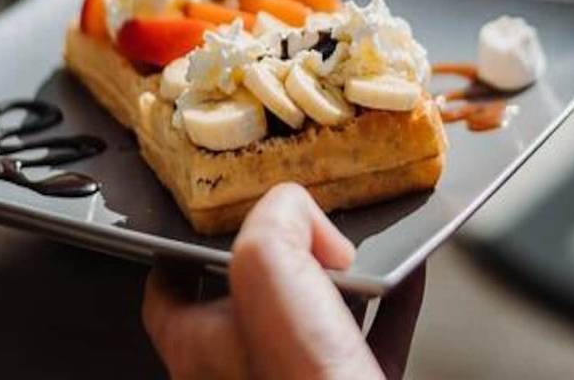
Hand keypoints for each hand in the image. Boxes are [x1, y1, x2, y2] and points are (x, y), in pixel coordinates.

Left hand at [142, 183, 423, 378]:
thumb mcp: (267, 264)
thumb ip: (274, 219)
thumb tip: (298, 211)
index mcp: (200, 347)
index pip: (167, 294)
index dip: (182, 255)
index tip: (202, 230)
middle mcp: (239, 374)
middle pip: (250, 301)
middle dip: (280, 262)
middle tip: (300, 232)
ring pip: (313, 325)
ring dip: (340, 285)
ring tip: (362, 252)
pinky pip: (370, 345)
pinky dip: (388, 309)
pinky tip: (406, 280)